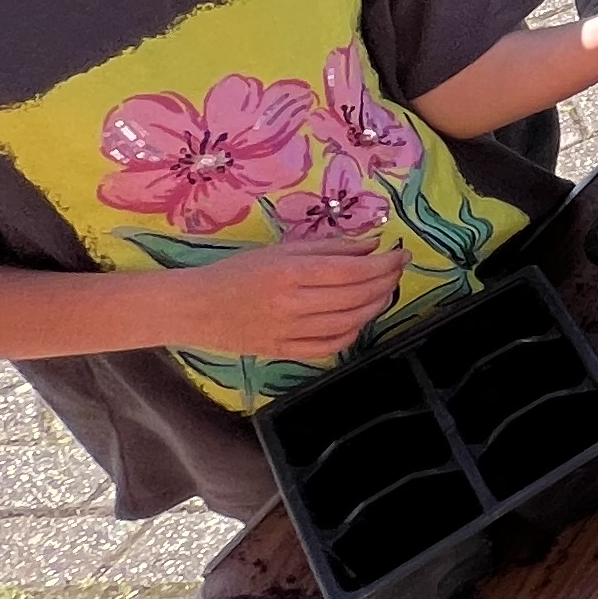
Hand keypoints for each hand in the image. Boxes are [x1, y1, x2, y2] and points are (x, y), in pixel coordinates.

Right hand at [177, 235, 405, 363]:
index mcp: (291, 273)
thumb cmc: (237, 272)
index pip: (353, 270)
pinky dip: (352, 333)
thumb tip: (372, 245)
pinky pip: (329, 347)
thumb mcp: (280, 250)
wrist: (195, 308)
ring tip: (384, 291)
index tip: (401, 254)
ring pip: (349, 324)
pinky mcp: (284, 353)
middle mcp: (293, 305)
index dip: (385, 264)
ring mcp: (289, 333)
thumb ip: (328, 247)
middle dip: (386, 282)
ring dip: (375, 307)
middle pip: (356, 297)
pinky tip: (359, 319)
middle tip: (397, 270)